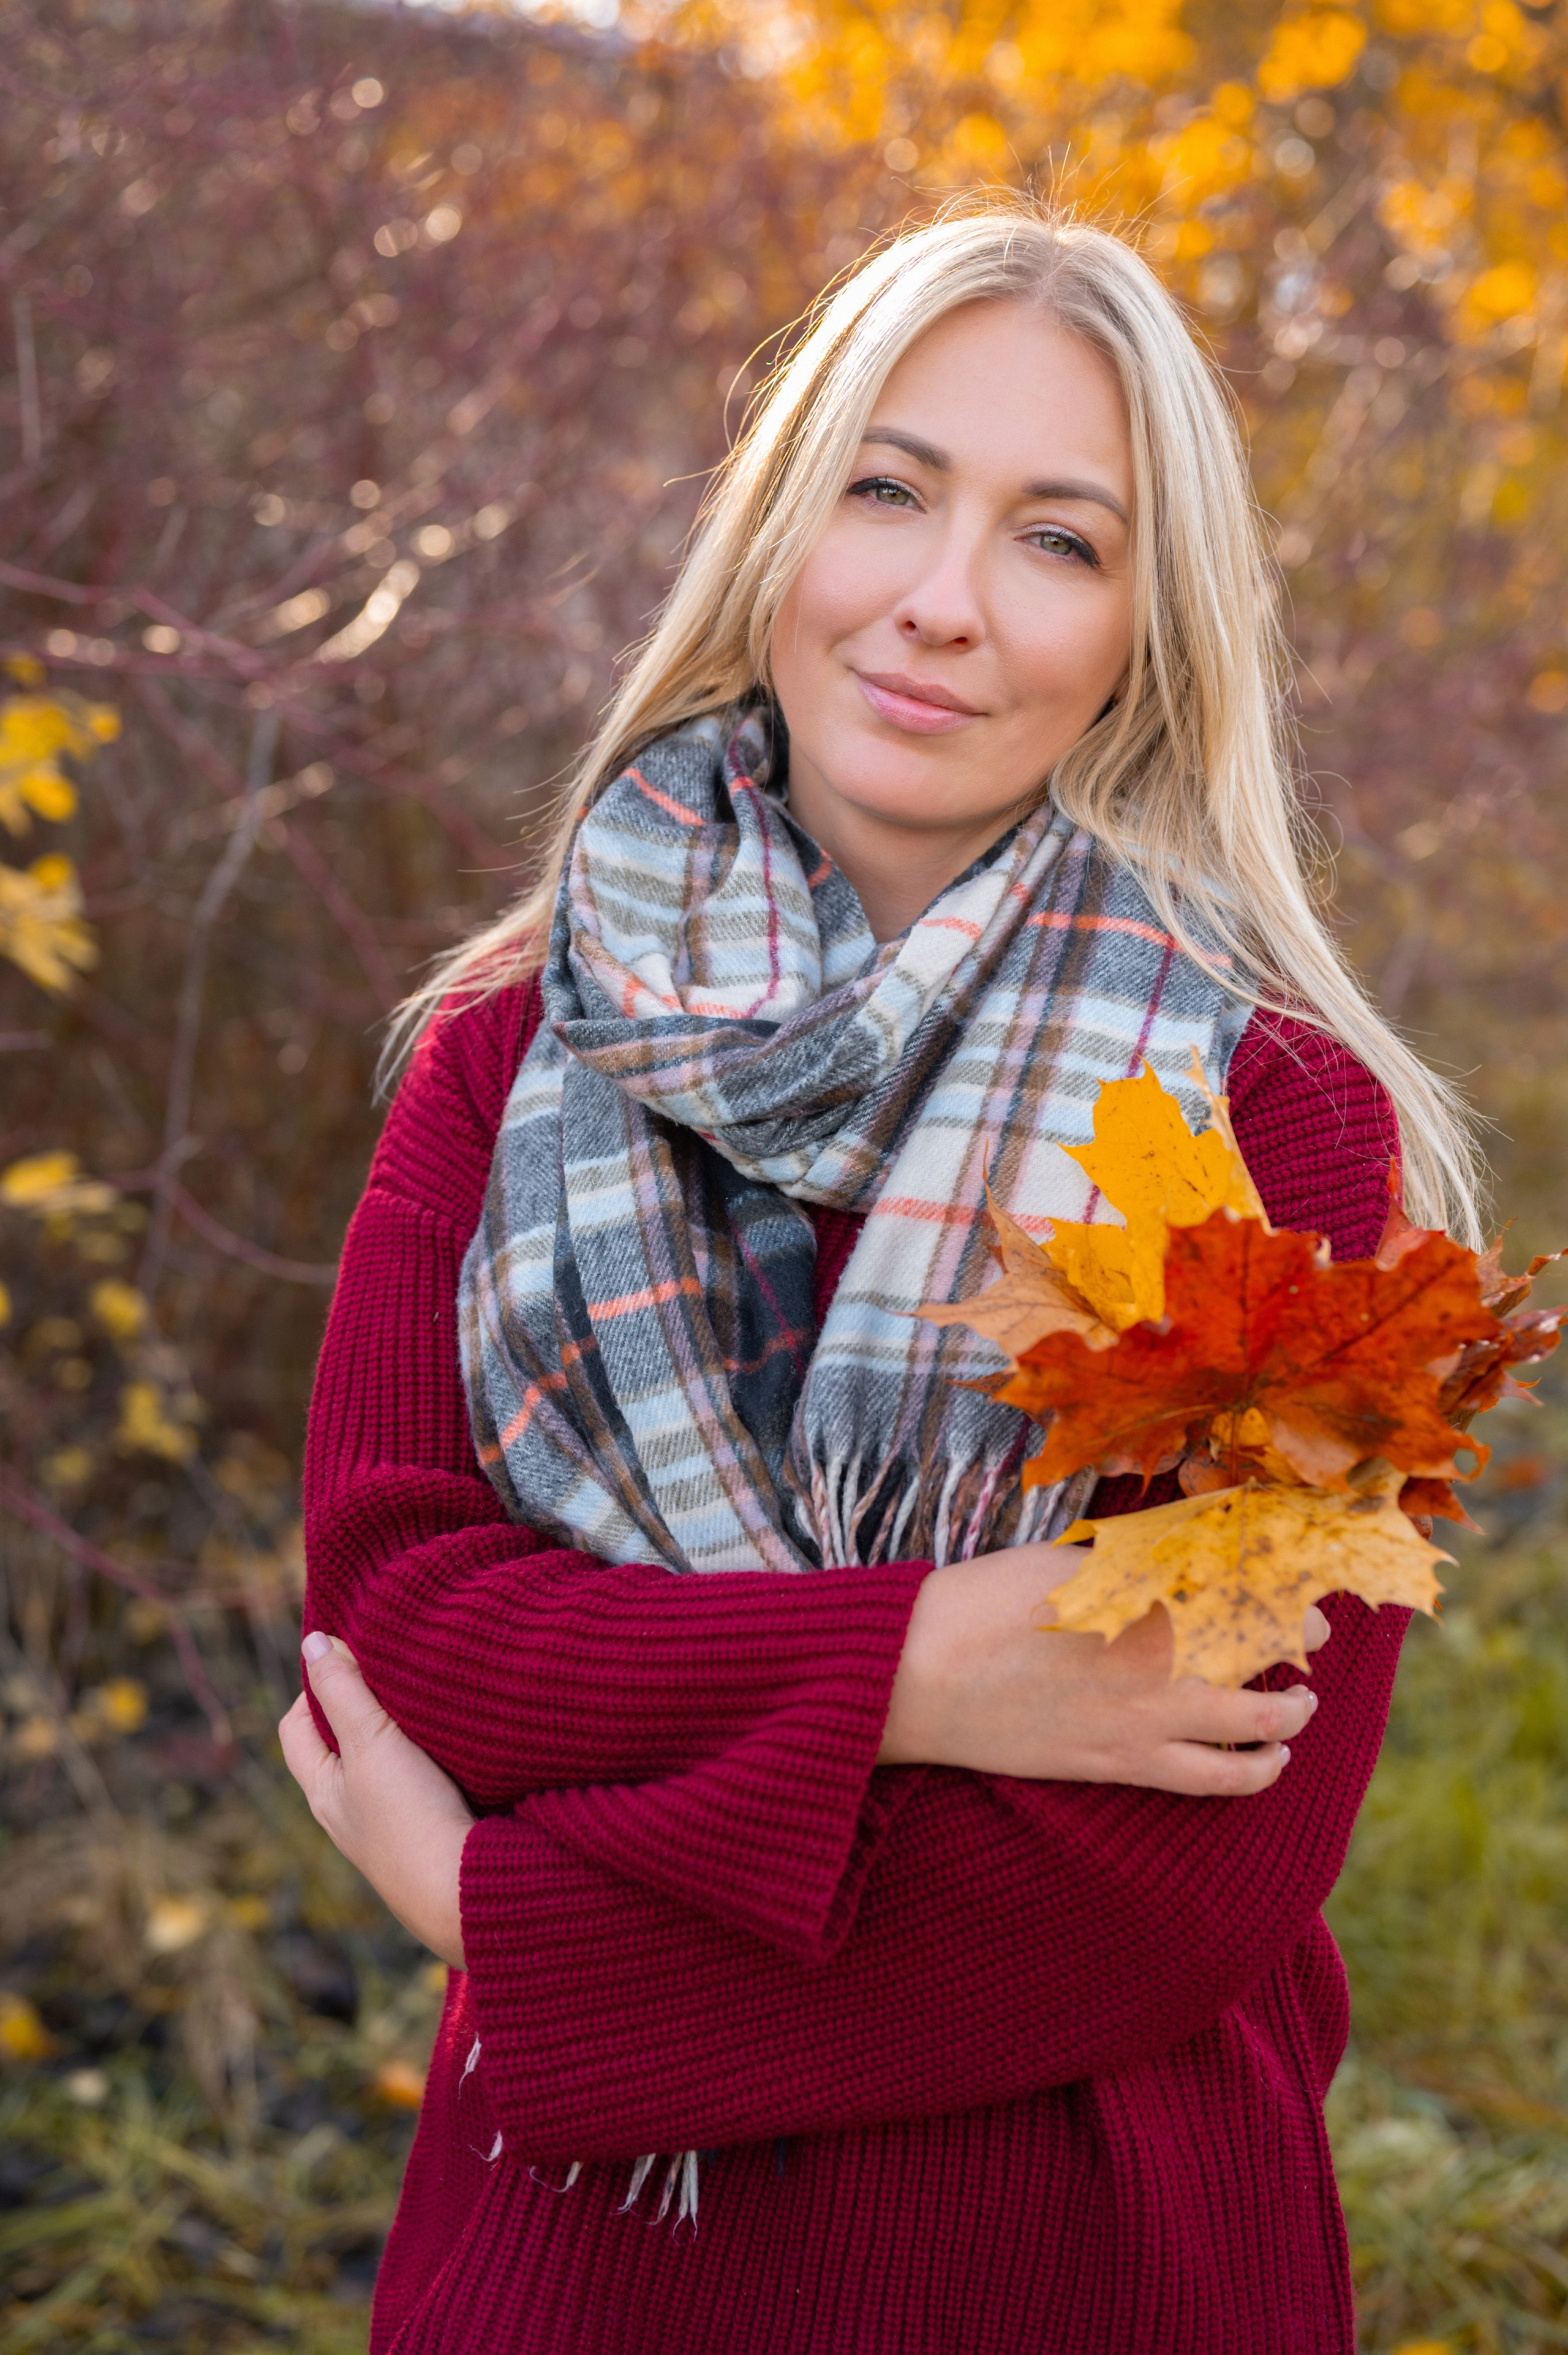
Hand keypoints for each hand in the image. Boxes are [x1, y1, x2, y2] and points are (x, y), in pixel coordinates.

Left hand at [278, 1633, 472, 1967]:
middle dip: (361, 1702)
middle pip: (341, 1740)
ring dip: (401, 1729)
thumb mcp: (369, 1742)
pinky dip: (432, 1754)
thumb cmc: (408, 1818)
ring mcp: (390, 1823)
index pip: (296, 1725)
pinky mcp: (430, 1830)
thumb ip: (341, 1690)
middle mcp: (349, 1809)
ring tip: (427, 1698)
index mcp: (322, 1789)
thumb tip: (312, 1641)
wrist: (465, 1892)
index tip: (352, 1657)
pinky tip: (456, 1740)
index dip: (315, 1685)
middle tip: (394, 1670)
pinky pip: (421, 1779)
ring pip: (384, 1760)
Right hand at [878, 1543, 1327, 1795]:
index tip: (1297, 1585)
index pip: (1247, 1587)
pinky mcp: (1124, 1764)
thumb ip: (1139, 1561)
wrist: (920, 1675)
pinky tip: (1271, 1759)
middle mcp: (1161, 1658)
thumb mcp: (1068, 1560)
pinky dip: (1255, 1770)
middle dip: (1300, 1642)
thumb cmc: (983, 1602)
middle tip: (1309, 1635)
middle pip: (1267, 1650)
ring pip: (1257, 1722)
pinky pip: (1213, 1778)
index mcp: (1146, 1594)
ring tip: (1303, 1703)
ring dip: (1291, 1712)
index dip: (1286, 1587)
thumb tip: (1194, 1553)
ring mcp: (1146, 1719)